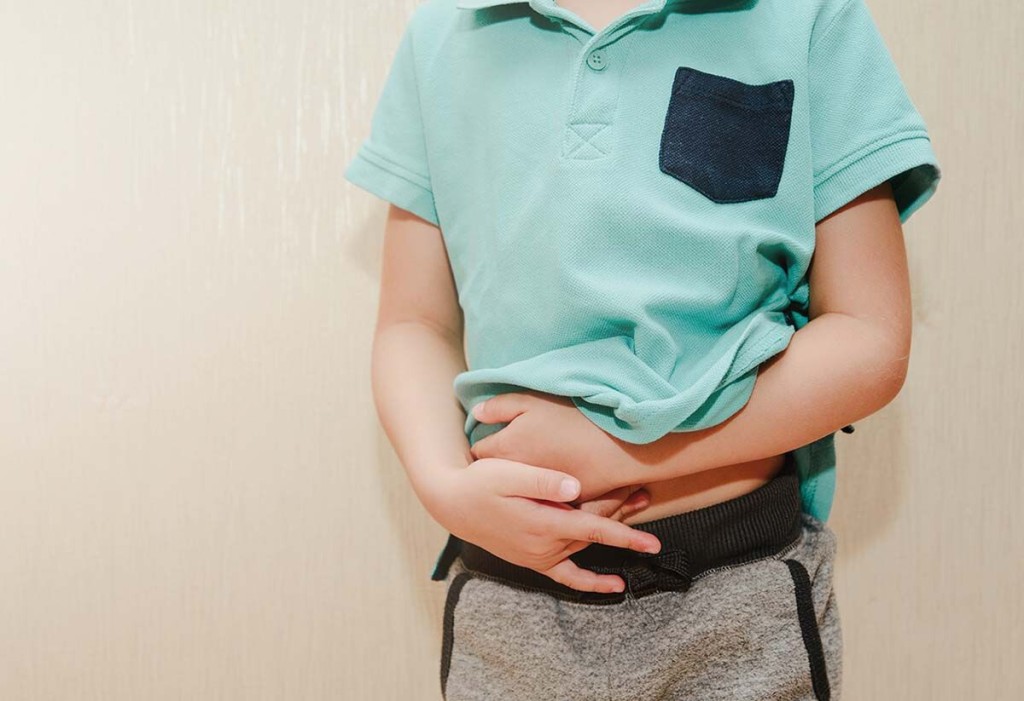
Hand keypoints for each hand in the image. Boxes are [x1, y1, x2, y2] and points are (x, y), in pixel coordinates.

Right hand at [428, 457, 661, 592]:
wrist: (452, 503)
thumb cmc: (479, 482)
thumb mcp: (506, 473)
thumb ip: (541, 480)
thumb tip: (575, 486)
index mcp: (542, 524)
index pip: (593, 530)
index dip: (626, 537)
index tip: (653, 545)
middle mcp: (544, 545)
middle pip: (594, 531)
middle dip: (624, 514)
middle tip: (646, 493)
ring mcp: (539, 555)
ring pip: (586, 543)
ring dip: (613, 530)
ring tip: (638, 506)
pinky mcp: (533, 559)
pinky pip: (567, 577)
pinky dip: (591, 583)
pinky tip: (614, 586)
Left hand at [469, 391, 632, 501]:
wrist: (618, 446)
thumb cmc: (574, 419)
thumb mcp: (532, 401)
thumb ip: (499, 407)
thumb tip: (477, 413)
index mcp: (506, 450)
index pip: (478, 452)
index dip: (486, 444)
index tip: (495, 439)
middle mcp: (515, 479)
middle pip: (496, 475)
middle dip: (498, 466)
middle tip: (510, 453)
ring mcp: (537, 496)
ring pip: (517, 492)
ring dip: (519, 484)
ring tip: (533, 466)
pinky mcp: (558, 508)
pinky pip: (542, 503)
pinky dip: (543, 495)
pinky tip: (553, 481)